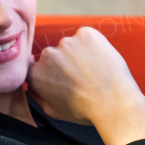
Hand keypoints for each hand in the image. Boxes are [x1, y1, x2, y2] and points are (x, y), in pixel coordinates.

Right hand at [25, 27, 144, 144]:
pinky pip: (87, 37)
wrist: (113, 102)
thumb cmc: (85, 110)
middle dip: (64, 62)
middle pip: (53, 53)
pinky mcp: (86, 34)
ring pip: (71, 45)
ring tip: (94, 70)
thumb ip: (37, 95)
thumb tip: (30, 86)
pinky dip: (93, 45)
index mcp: (37, 74)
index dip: (48, 68)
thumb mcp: (53, 111)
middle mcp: (48, 55)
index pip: (34, 64)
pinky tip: (100, 60)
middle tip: (81, 76)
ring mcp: (67, 42)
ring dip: (79, 53)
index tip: (59, 74)